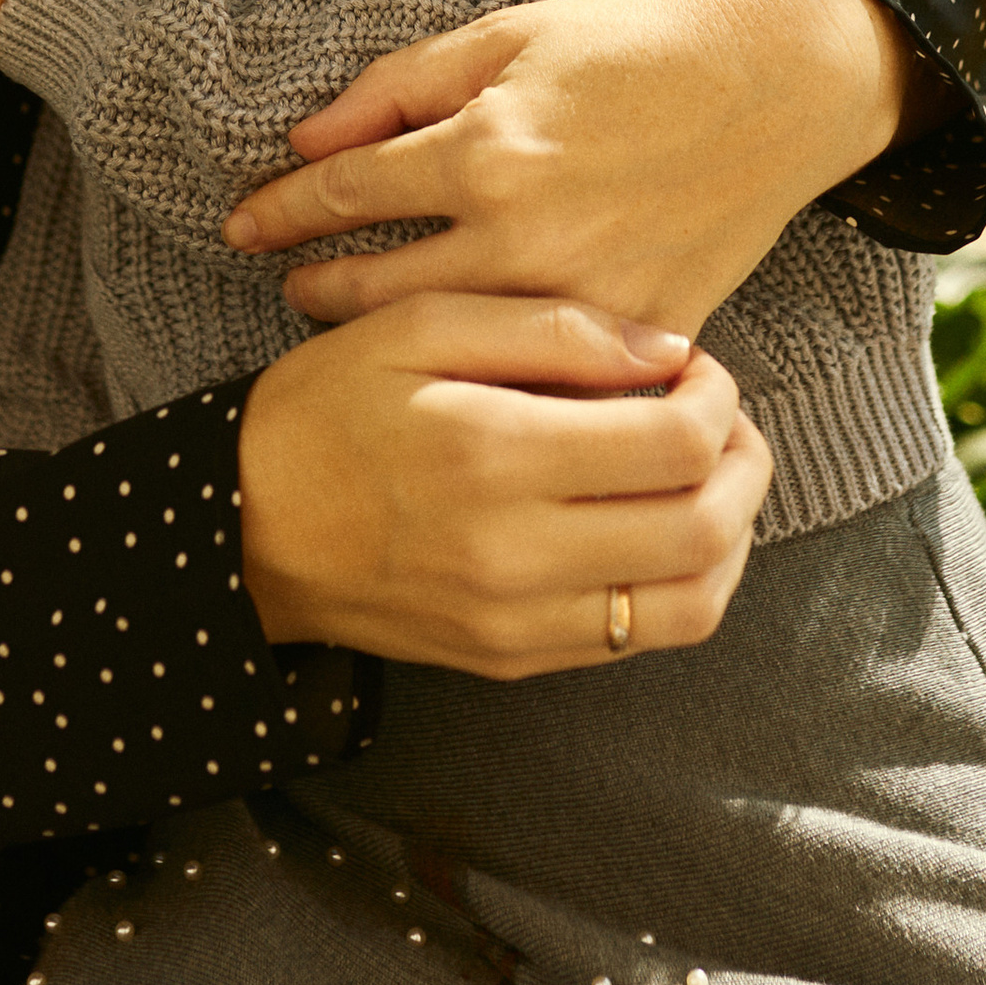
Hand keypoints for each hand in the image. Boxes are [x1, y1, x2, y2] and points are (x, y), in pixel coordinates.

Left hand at [224, 0, 927, 337]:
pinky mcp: (640, 332)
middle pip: (378, 291)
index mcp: (483, 148)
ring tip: (348, 334)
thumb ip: (398, 87)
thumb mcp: (507, 34)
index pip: (342, 193)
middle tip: (287, 288)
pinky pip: (545, 374)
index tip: (240, 224)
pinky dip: (491, 372)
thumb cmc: (636, 43)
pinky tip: (459, 367)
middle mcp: (523, 234)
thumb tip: (304, 137)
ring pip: (454, 347)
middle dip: (316, 290)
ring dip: (386, 341)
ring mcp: (584, 295)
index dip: (278, 210)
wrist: (776, 81)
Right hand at [236, 293, 772, 677]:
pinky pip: (638, 639)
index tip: (694, 363)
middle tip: (723, 416)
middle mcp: (514, 553)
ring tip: (708, 476)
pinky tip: (657, 526)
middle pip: (705, 527)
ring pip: (693, 602)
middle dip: (745, 463)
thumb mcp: (415, 326)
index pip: (674, 443)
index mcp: (492, 454)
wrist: (240, 530)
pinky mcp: (512, 658)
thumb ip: (546, 329)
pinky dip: (682, 583)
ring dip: (731, 535)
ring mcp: (516, 621)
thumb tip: (664, 347)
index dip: (715, 395)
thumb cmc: (325, 409)